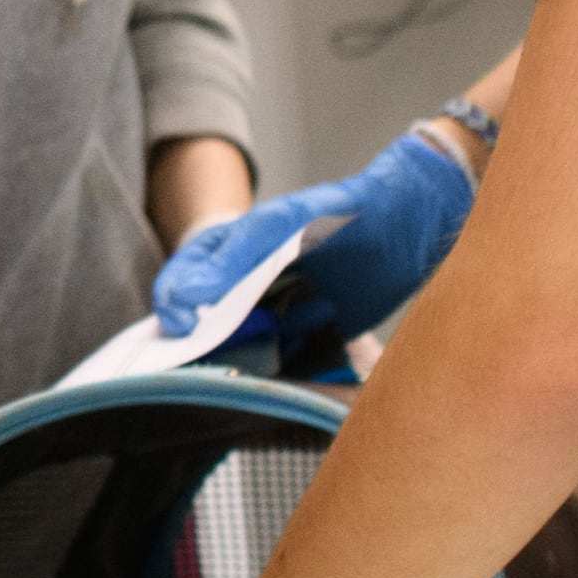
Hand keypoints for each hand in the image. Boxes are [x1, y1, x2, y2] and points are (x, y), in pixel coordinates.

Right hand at [150, 126, 479, 374]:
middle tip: (244, 343)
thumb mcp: (280, 227)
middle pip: (206, 330)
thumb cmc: (337, 213)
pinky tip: (327, 324)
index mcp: (225, 254)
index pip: (178, 287)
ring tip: (311, 314)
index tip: (183, 331)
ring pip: (246, 352)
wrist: (404, 227)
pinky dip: (300, 357)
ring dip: (267, 348)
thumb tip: (185, 302)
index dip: (173, 311)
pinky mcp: (308, 339)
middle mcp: (243, 289)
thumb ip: (230, 262)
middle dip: (217, 343)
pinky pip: (287, 365)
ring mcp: (275, 315)